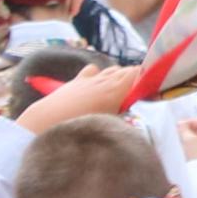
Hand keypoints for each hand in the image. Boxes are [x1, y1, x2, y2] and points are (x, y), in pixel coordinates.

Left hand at [17, 60, 145, 130]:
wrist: (46, 121)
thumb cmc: (81, 127)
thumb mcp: (109, 125)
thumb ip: (124, 117)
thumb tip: (131, 114)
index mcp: (117, 89)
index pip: (139, 73)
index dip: (146, 78)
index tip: (150, 90)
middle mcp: (105, 80)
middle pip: (126, 71)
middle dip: (133, 80)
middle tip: (135, 95)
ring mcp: (90, 78)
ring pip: (110, 70)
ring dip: (116, 77)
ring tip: (117, 92)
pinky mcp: (76, 81)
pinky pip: (93, 70)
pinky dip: (98, 75)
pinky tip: (96, 85)